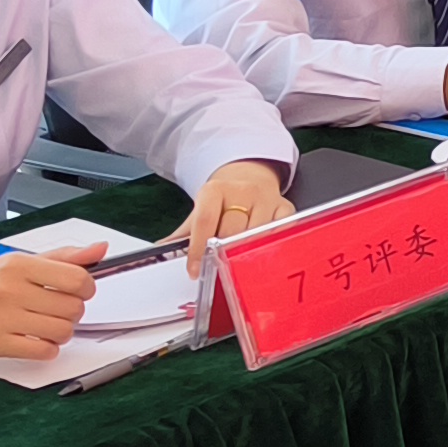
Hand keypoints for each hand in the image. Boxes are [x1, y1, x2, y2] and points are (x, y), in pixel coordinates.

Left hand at [180, 162, 290, 280]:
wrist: (250, 177)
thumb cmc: (225, 199)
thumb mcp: (201, 209)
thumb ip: (183, 233)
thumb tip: (161, 252)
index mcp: (216, 189)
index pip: (205, 221)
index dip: (197, 248)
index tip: (194, 269)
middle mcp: (243, 191)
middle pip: (232, 232)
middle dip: (222, 254)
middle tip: (217, 268)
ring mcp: (267, 199)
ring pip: (256, 236)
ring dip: (246, 254)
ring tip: (238, 263)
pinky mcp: (286, 208)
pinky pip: (280, 233)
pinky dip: (270, 247)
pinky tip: (262, 252)